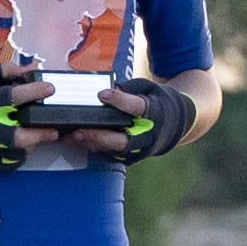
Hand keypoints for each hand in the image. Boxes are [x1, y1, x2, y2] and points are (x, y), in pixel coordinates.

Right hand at [0, 77, 52, 166]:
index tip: (50, 89)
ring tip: (38, 139)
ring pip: (15, 152)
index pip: (14, 96)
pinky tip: (22, 149)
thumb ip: (6, 71)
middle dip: (39, 133)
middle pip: (18, 135)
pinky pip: (8, 163)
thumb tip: (30, 69)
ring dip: (31, 146)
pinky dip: (18, 158)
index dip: (35, 91)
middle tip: (53, 129)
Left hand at [71, 77, 193, 161]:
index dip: (120, 101)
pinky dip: (95, 149)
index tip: (102, 94)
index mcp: (155, 112)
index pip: (137, 108)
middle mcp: (149, 135)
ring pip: (115, 151)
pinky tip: (78, 141)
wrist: (175, 123)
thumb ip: (128, 89)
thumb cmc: (157, 102)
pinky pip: (112, 156)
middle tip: (78, 130)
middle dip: (100, 136)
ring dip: (92, 144)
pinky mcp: (133, 157)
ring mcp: (141, 149)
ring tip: (71, 136)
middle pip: (124, 140)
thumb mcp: (148, 87)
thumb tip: (104, 88)